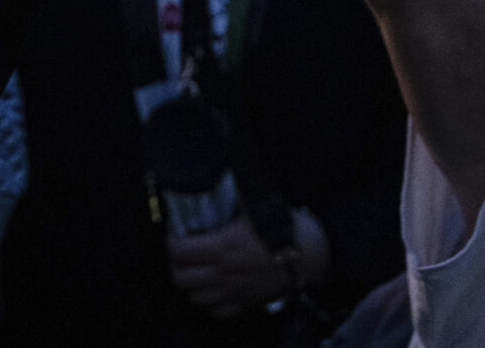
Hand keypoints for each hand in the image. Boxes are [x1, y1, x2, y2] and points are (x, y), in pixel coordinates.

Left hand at [166, 211, 328, 315]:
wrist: (312, 256)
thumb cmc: (285, 229)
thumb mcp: (256, 206)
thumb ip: (234, 195)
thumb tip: (217, 173)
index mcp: (225, 246)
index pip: (181, 251)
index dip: (172, 241)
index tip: (175, 231)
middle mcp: (225, 272)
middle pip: (181, 278)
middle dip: (175, 264)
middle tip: (180, 252)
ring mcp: (235, 292)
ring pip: (195, 297)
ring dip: (189, 283)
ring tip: (192, 268)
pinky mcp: (246, 304)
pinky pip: (216, 311)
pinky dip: (208, 301)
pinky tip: (210, 287)